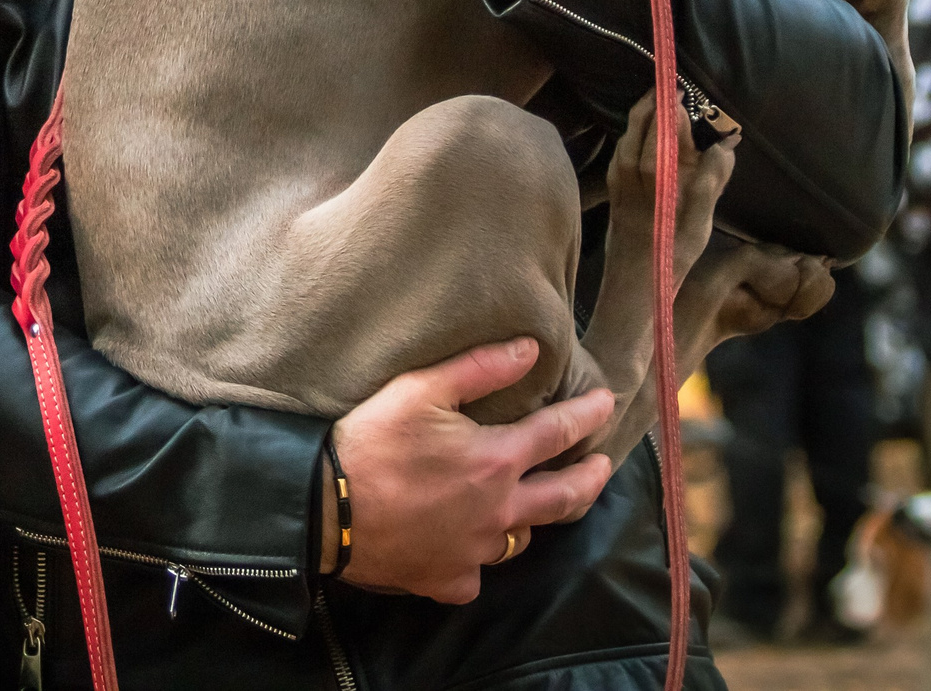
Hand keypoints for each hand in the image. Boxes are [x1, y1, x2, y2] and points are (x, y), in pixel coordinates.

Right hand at [333, 339, 614, 602]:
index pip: (558, 433)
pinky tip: (468, 547)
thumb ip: (480, 368)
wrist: (323, 509)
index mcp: (497, 460)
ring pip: (522, 538)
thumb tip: (531, 350)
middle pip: (565, 498)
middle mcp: (499, 511)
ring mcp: (476, 552)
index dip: (588, 414)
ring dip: (532, 517)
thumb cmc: (370, 441)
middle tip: (603, 465)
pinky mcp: (449, 580)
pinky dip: (477, 557)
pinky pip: (477, 572)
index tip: (606, 402)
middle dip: (590, 478)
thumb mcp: (419, 389)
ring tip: (533, 504)